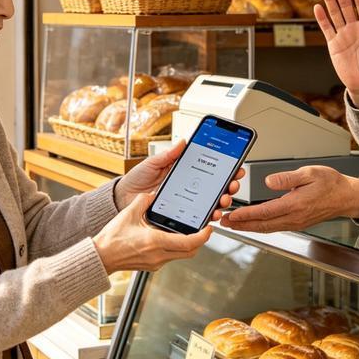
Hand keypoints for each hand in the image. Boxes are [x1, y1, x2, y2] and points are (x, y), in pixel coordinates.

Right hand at [93, 194, 212, 272]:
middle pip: (190, 252)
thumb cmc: (112, 238)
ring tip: (190, 232)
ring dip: (188, 245)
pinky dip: (176, 248)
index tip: (208, 228)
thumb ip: (144, 201)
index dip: (203, 236)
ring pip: (181, 255)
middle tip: (203, 229)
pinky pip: (171, 257)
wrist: (101, 257)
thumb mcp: (128, 213)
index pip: (189, 242)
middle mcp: (158, 255)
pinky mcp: (152, 265)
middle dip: (200, 241)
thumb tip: (153, 195)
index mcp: (155, 242)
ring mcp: (156, 263)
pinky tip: (172, 238)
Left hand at [114, 138, 244, 210]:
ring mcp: (186, 202)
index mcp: (184, 173)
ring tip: (224, 199)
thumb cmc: (136, 180)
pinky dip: (209, 215)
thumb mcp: (152, 163)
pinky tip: (213, 213)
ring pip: (211, 202)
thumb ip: (168, 154)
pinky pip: (198, 216)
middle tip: (232, 184)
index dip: (224, 168)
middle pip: (215, 186)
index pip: (209, 169)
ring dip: (222, 200)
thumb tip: (183, 142)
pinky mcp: (181, 215)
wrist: (123, 198)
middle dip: (229, 185)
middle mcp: (188, 187)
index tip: (235, 166)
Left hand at [220, 166, 358, 232]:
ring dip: (249, 227)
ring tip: (234, 224)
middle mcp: (294, 217)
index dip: (246, 215)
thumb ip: (288, 178)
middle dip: (241, 224)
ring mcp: (296, 222)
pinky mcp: (297, 223)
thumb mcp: (309, 173)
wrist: (346, 197)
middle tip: (224, 222)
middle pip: (262, 225)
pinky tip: (253, 223)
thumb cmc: (330, 184)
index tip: (232, 215)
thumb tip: (269, 182)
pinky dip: (260, 226)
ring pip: (267, 228)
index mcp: (296, 205)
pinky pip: (274, 227)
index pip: (265, 212)